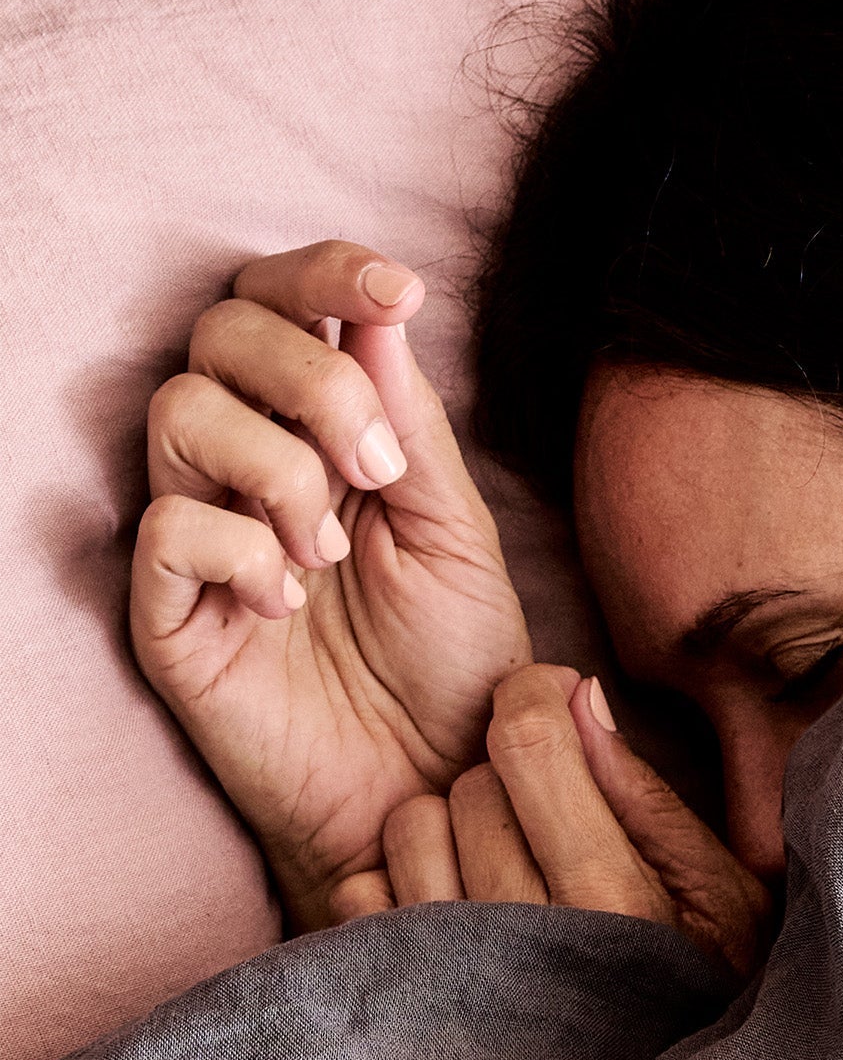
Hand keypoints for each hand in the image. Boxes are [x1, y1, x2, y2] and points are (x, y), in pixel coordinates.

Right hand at [131, 241, 532, 928]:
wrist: (435, 786)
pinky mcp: (169, 609)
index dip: (325, 273)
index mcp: (326, 432)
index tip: (399, 289)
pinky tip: (285, 602)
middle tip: (378, 469)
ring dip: (276, 468)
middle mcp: (253, 464)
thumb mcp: (458, 535)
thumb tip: (383, 311)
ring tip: (330, 557)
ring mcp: (205, 532)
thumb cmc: (453, 666)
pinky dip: (238, 549)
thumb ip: (416, 427)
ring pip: (179, 411)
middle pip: (222, 332)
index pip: (285, 304)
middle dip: (311, 377)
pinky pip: (167, 525)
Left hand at [335, 664, 774, 983]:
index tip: (547, 705)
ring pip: (412, 828)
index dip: (534, 700)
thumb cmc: (707, 996)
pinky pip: (365, 897)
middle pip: (472, 783)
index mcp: (613, 903)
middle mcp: (523, 939)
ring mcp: (453, 980)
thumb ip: (650, 799)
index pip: (531, 747)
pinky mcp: (404, 1009)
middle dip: (507, 780)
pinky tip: (452, 918)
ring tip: (498, 871)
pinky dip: (400, 889)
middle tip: (546, 823)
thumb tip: (579, 696)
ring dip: (450, 830)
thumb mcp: (724, 898)